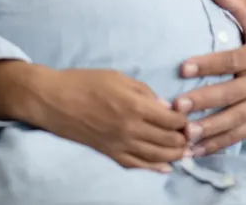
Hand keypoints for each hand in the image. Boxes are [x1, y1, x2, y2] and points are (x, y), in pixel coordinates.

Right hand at [29, 68, 189, 171]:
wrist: (53, 100)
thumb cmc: (84, 82)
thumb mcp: (118, 77)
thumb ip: (145, 92)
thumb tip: (166, 107)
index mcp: (135, 106)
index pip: (171, 120)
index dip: (184, 120)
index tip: (189, 118)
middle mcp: (131, 129)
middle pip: (168, 140)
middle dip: (183, 139)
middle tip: (191, 135)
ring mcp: (120, 144)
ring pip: (156, 156)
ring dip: (174, 155)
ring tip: (184, 151)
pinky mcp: (110, 153)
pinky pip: (137, 165)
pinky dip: (154, 168)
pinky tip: (165, 168)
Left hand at [173, 0, 245, 155]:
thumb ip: (236, 6)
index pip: (229, 61)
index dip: (206, 64)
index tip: (183, 68)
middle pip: (229, 94)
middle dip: (202, 102)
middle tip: (176, 108)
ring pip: (233, 120)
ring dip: (208, 130)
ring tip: (185, 135)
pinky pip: (238, 136)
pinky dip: (217, 145)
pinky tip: (196, 152)